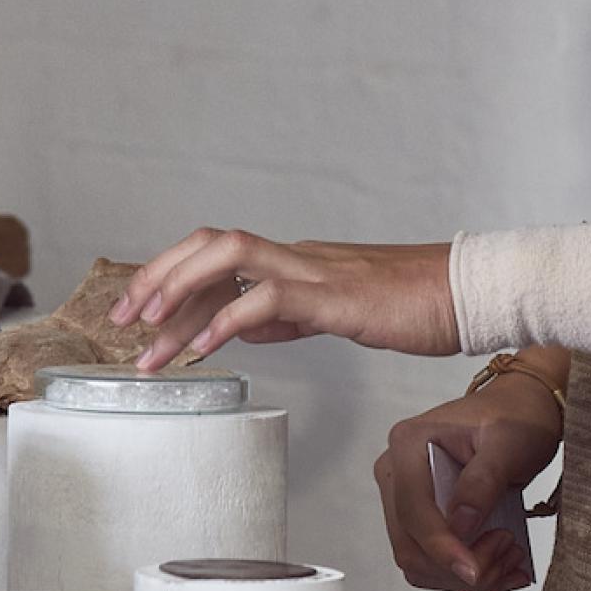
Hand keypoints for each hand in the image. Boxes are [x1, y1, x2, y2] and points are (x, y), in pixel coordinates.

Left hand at [108, 227, 459, 370]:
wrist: (468, 294)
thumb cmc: (410, 306)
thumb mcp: (333, 314)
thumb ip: (285, 316)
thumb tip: (241, 326)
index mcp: (291, 262)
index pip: (213, 255)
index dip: (166, 276)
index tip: (133, 311)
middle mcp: (293, 257)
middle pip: (206, 244)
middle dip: (156, 276)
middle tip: (121, 320)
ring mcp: (312, 270)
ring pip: (227, 256)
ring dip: (180, 291)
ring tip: (149, 333)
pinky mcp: (334, 295)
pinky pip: (269, 297)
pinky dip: (229, 318)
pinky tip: (207, 346)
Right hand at [375, 376, 561, 590]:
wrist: (520, 411)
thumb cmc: (514, 418)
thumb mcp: (508, 444)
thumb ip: (482, 483)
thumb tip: (460, 527)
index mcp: (408, 444)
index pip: (412, 511)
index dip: (442, 548)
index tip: (477, 572)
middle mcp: (396, 469)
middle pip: (410, 543)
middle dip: (459, 565)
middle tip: (509, 553)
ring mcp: (404, 493)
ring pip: (418, 559)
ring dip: (463, 575)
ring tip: (509, 557)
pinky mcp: (420, 512)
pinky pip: (431, 559)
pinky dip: (464, 571)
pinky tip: (500, 562)